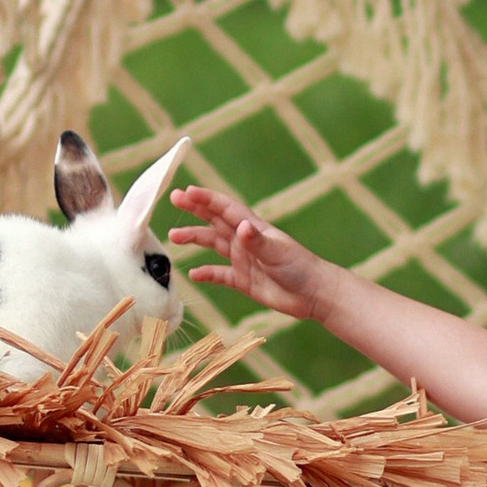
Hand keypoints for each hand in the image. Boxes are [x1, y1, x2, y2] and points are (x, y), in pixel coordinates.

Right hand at [169, 182, 327, 325]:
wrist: (313, 294)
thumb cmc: (300, 267)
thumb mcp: (278, 252)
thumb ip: (257, 241)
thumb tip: (241, 227)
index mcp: (253, 228)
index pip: (225, 208)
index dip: (206, 198)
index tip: (187, 192)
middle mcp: (245, 240)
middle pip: (215, 220)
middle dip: (195, 209)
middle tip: (174, 199)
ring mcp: (243, 259)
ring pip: (213, 244)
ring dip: (195, 238)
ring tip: (173, 237)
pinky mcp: (244, 280)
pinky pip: (220, 274)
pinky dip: (206, 273)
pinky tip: (192, 274)